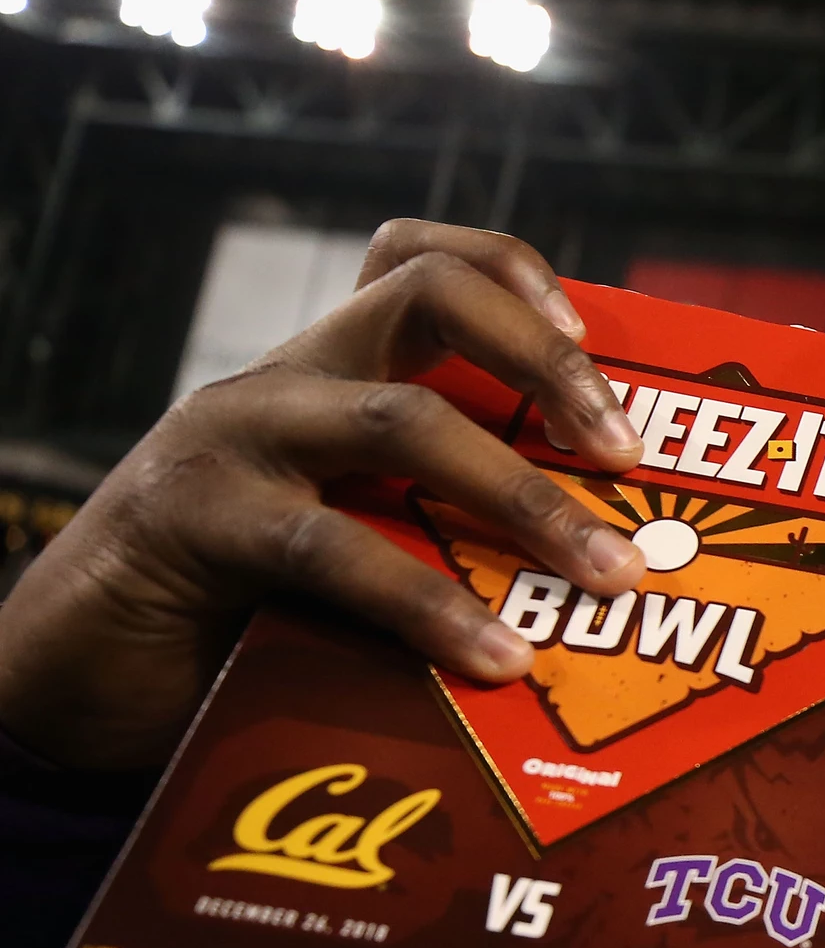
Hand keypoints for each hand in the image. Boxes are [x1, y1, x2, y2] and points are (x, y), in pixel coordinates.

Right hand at [0, 221, 646, 770]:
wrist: (73, 688)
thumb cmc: (238, 623)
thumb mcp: (356, 551)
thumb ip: (443, 532)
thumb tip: (611, 574)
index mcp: (328, 376)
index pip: (416, 260)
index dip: (512, 271)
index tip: (595, 337)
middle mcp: (285, 383)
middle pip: (428, 299)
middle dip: (549, 367)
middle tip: (628, 460)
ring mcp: (233, 441)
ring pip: (402, 421)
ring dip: (524, 498)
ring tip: (608, 576)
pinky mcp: (194, 521)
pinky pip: (333, 547)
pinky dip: (430, 605)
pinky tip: (497, 657)